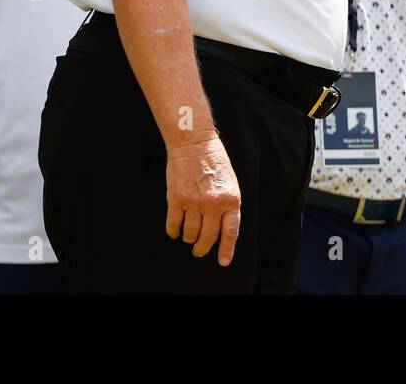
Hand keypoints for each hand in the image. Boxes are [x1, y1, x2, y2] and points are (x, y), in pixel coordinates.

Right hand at [165, 133, 240, 265]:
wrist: (194, 143)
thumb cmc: (214, 161)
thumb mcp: (230, 183)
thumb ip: (228, 205)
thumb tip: (222, 229)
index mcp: (231, 199)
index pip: (231, 231)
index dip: (226, 249)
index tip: (222, 261)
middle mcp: (214, 203)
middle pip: (208, 237)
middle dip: (202, 248)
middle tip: (198, 250)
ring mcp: (194, 202)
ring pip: (190, 233)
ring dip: (188, 238)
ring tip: (188, 236)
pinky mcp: (176, 199)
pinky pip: (173, 224)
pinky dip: (173, 231)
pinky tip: (175, 231)